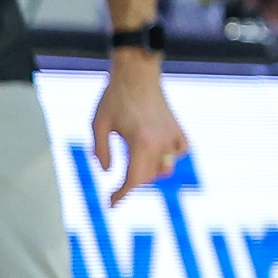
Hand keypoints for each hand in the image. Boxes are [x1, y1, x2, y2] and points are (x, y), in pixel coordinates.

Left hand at [89, 57, 186, 203]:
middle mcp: (160, 142)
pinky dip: (170, 156)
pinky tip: (159, 152)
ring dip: (151, 171)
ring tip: (136, 165)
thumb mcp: (98, 124)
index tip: (111, 204)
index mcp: (139, 143)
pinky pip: (179, 152)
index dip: (121, 194)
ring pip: (165, 167)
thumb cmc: (114, 97)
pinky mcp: (178, 128)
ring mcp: (171, 135)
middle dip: (132, 181)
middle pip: (148, 175)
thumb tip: (108, 172)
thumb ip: (101, 151)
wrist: (137, 73)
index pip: (133, 179)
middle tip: (118, 183)